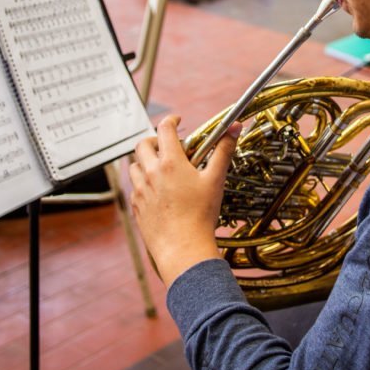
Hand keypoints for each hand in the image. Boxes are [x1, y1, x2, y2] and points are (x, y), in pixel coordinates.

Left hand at [128, 115, 239, 287]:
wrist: (183, 249)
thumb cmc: (201, 216)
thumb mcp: (215, 180)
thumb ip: (223, 150)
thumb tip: (235, 127)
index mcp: (170, 163)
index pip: (164, 129)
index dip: (171, 120)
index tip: (177, 120)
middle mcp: (150, 173)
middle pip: (143, 144)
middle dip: (154, 140)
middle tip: (167, 146)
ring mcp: (140, 190)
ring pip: (134, 165)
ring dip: (145, 161)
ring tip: (161, 169)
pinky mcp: (136, 206)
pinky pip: (134, 187)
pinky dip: (143, 182)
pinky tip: (157, 191)